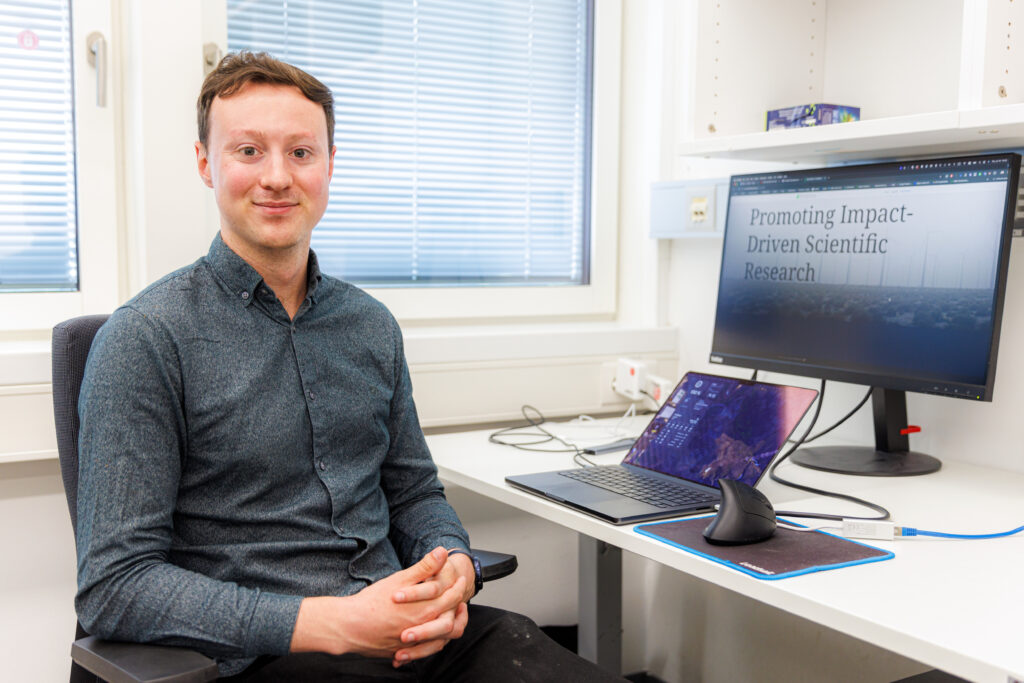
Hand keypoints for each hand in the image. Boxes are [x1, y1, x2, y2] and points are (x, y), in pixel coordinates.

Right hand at [289, 546, 465, 661]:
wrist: (349, 627)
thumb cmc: (372, 602)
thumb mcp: (400, 580)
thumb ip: (424, 567)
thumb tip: (442, 552)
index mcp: (425, 610)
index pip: (452, 599)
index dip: (458, 588)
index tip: (460, 580)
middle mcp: (423, 629)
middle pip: (451, 620)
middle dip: (458, 607)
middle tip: (459, 597)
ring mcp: (413, 644)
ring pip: (441, 640)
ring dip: (448, 627)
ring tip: (447, 616)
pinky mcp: (401, 652)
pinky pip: (423, 651)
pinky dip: (431, 643)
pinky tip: (427, 636)